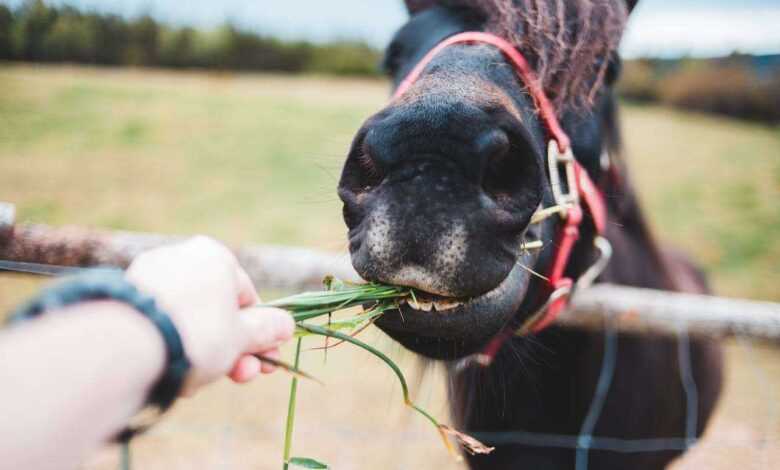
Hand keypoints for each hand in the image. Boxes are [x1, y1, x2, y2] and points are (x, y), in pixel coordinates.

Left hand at [126, 237, 294, 394]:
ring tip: (198, 382)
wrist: (127, 345)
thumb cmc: (198, 335)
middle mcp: (181, 256)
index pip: (248, 298)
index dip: (260, 335)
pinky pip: (160, 323)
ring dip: (202, 352)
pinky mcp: (124, 298)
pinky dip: (171, 346)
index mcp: (215, 256)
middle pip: (217, 310)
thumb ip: (267, 329)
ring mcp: (148, 275)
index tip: (265, 363)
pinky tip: (171, 371)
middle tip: (240, 378)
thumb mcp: (243, 337)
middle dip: (232, 349)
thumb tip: (286, 325)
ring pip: (188, 319)